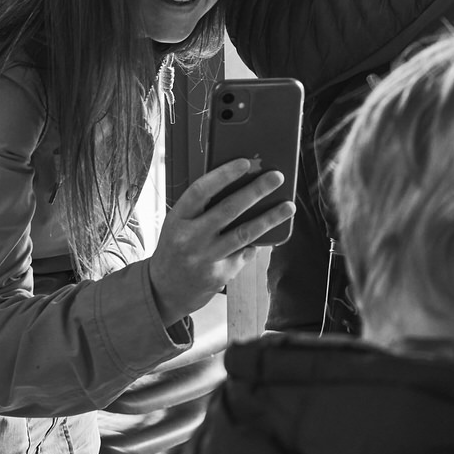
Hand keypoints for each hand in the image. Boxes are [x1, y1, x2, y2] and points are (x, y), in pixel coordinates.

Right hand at [146, 158, 295, 324]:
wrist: (164, 291)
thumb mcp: (178, 225)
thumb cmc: (175, 248)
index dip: (223, 175)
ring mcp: (205, 258)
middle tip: (277, 177)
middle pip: (229, 209)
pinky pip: (245, 253)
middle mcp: (190, 238)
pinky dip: (257, 242)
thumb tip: (241, 186)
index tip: (245, 162)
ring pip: (245, 233)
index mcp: (177, 219)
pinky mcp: (220, 275)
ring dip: (270, 218)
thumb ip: (201, 209)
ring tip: (289, 206)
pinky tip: (269, 234)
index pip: (201, 191)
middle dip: (256, 191)